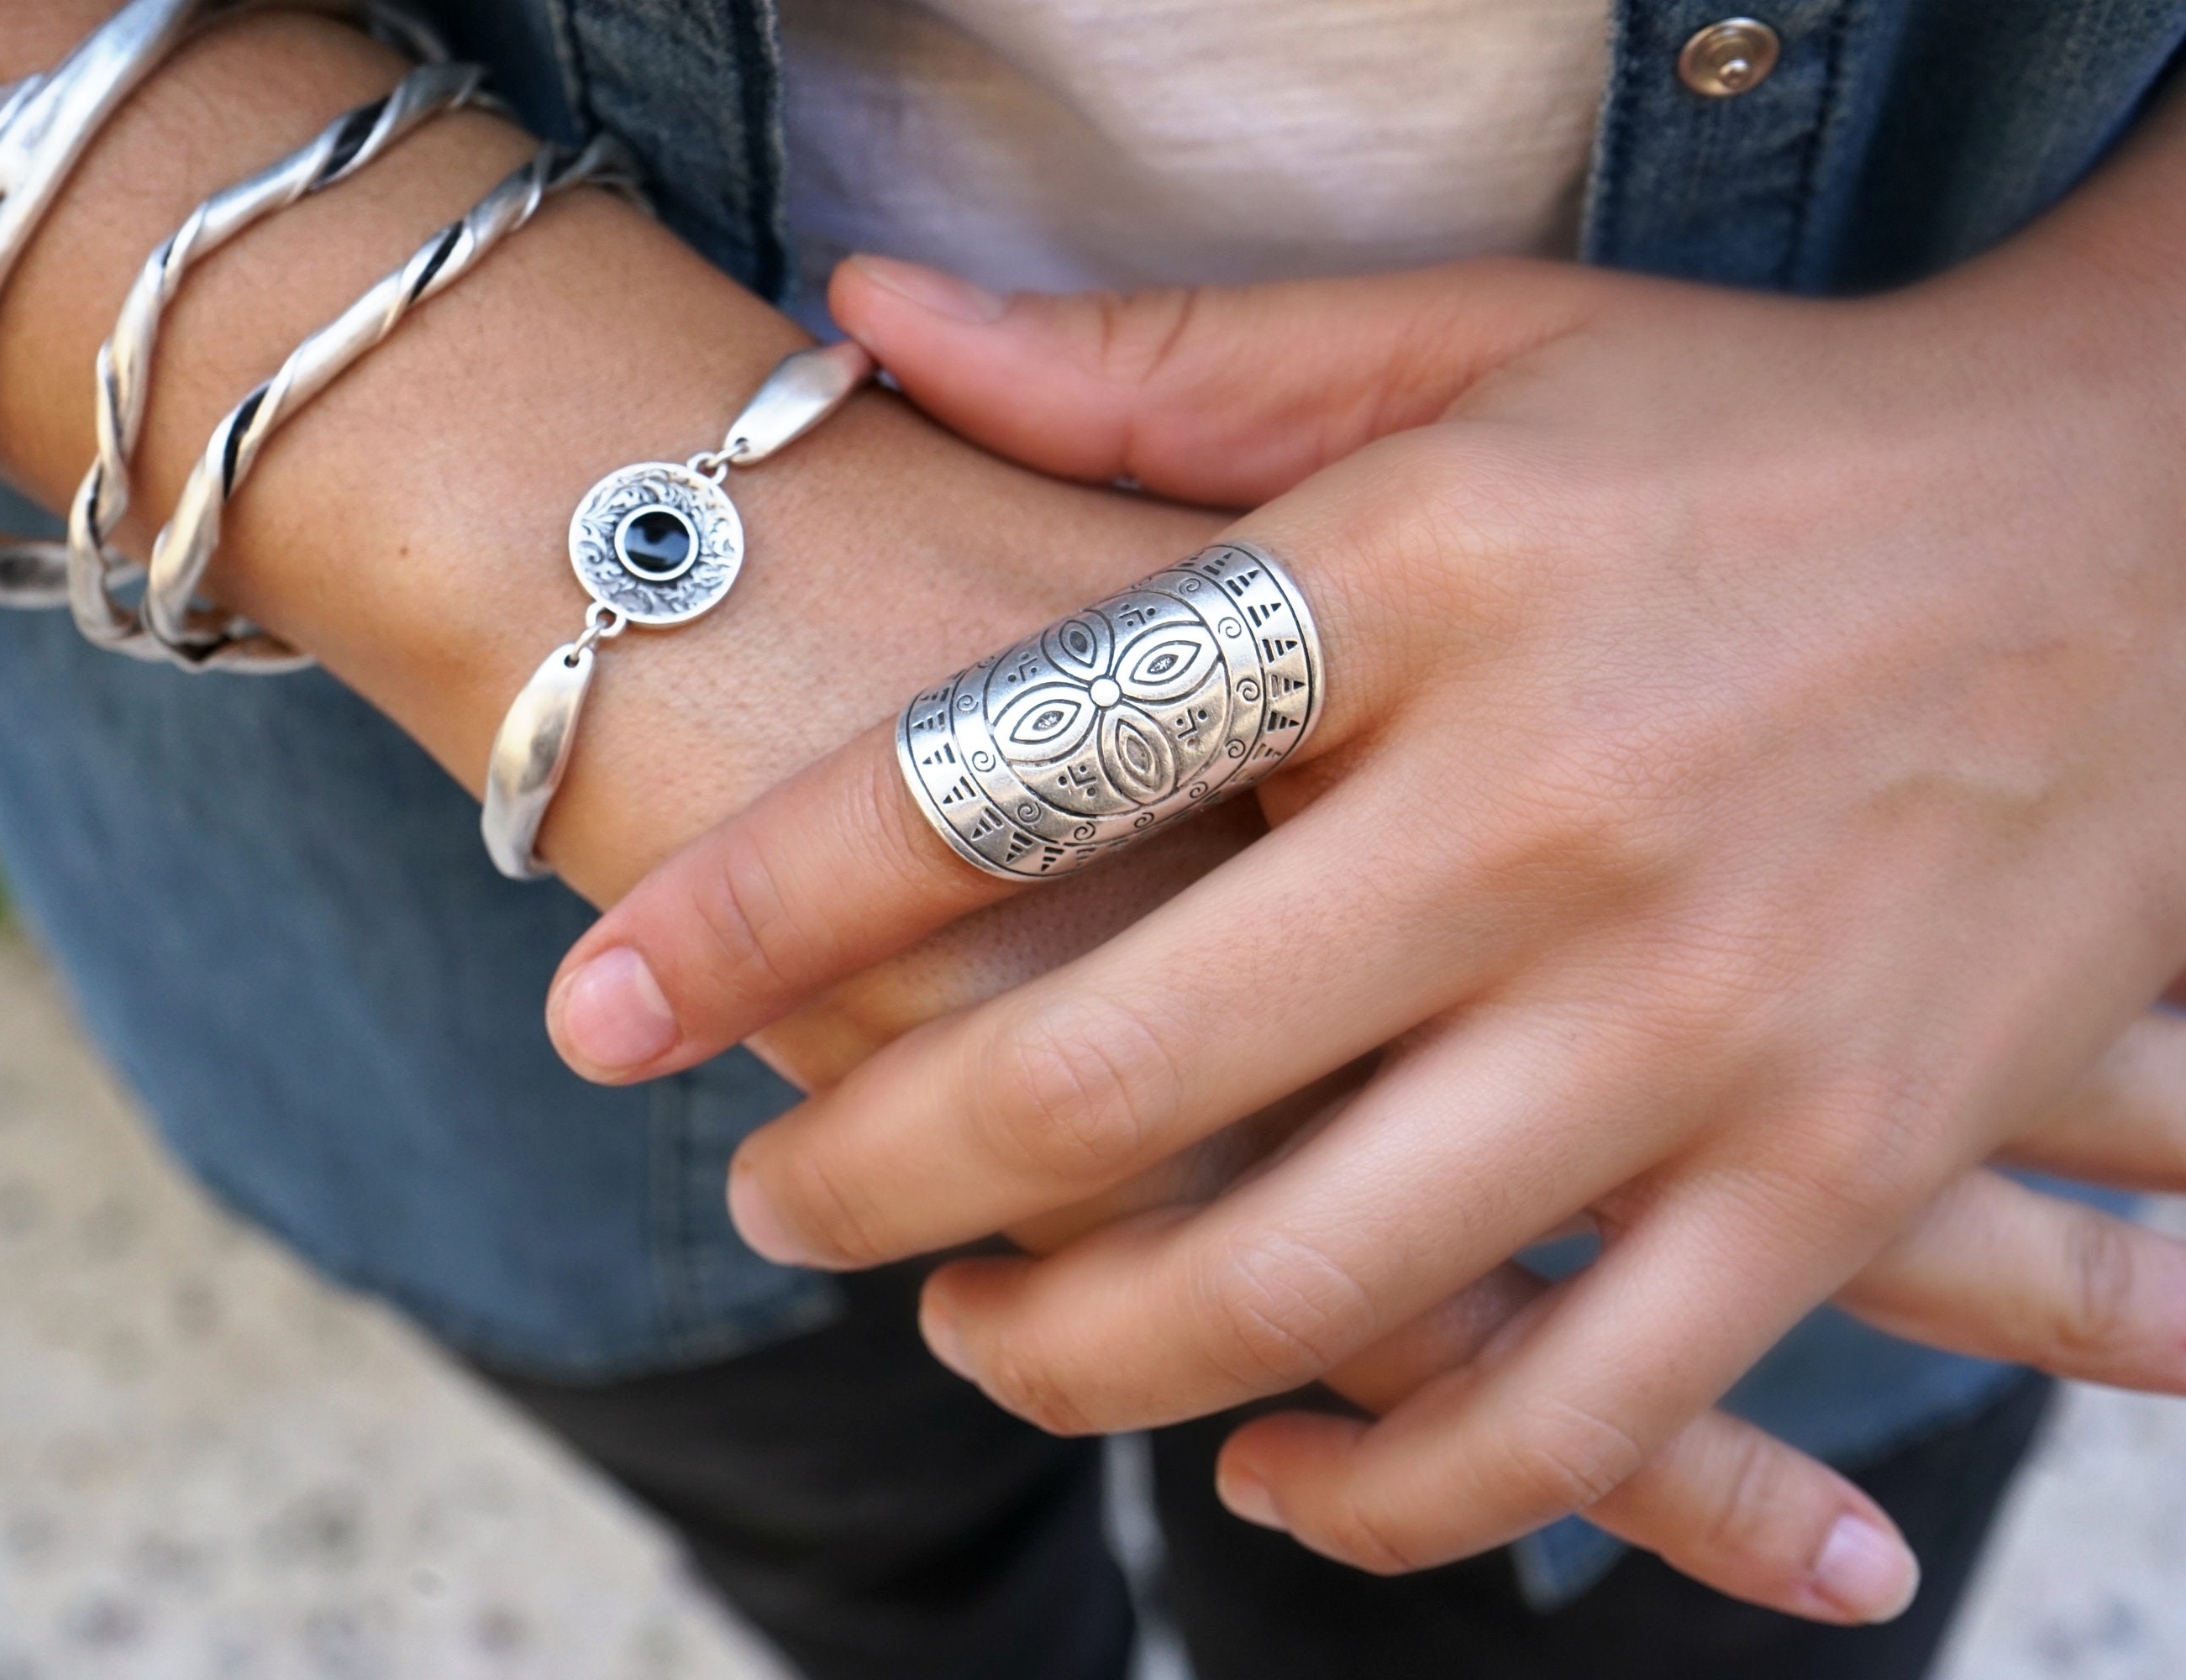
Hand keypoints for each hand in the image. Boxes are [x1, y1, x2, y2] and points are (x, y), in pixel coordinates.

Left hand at [546, 99, 2185, 1596]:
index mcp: (1413, 583)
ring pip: (1320, 1288)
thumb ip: (1146, 366)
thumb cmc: (1756, 441)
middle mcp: (1540, 810)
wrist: (2160, 519)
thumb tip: (854, 317)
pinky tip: (1270, 1465)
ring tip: (978, 1329)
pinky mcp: (1844, 1173)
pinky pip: (1580, 1410)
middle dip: (878, 1177)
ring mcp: (1704, 1017)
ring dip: (1085, 1353)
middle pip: (1118, 1069)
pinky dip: (1394, 1491)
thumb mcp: (1463, 351)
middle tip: (773, 1199)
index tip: (601, 1008)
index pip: (1009, 768)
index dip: (761, 910)